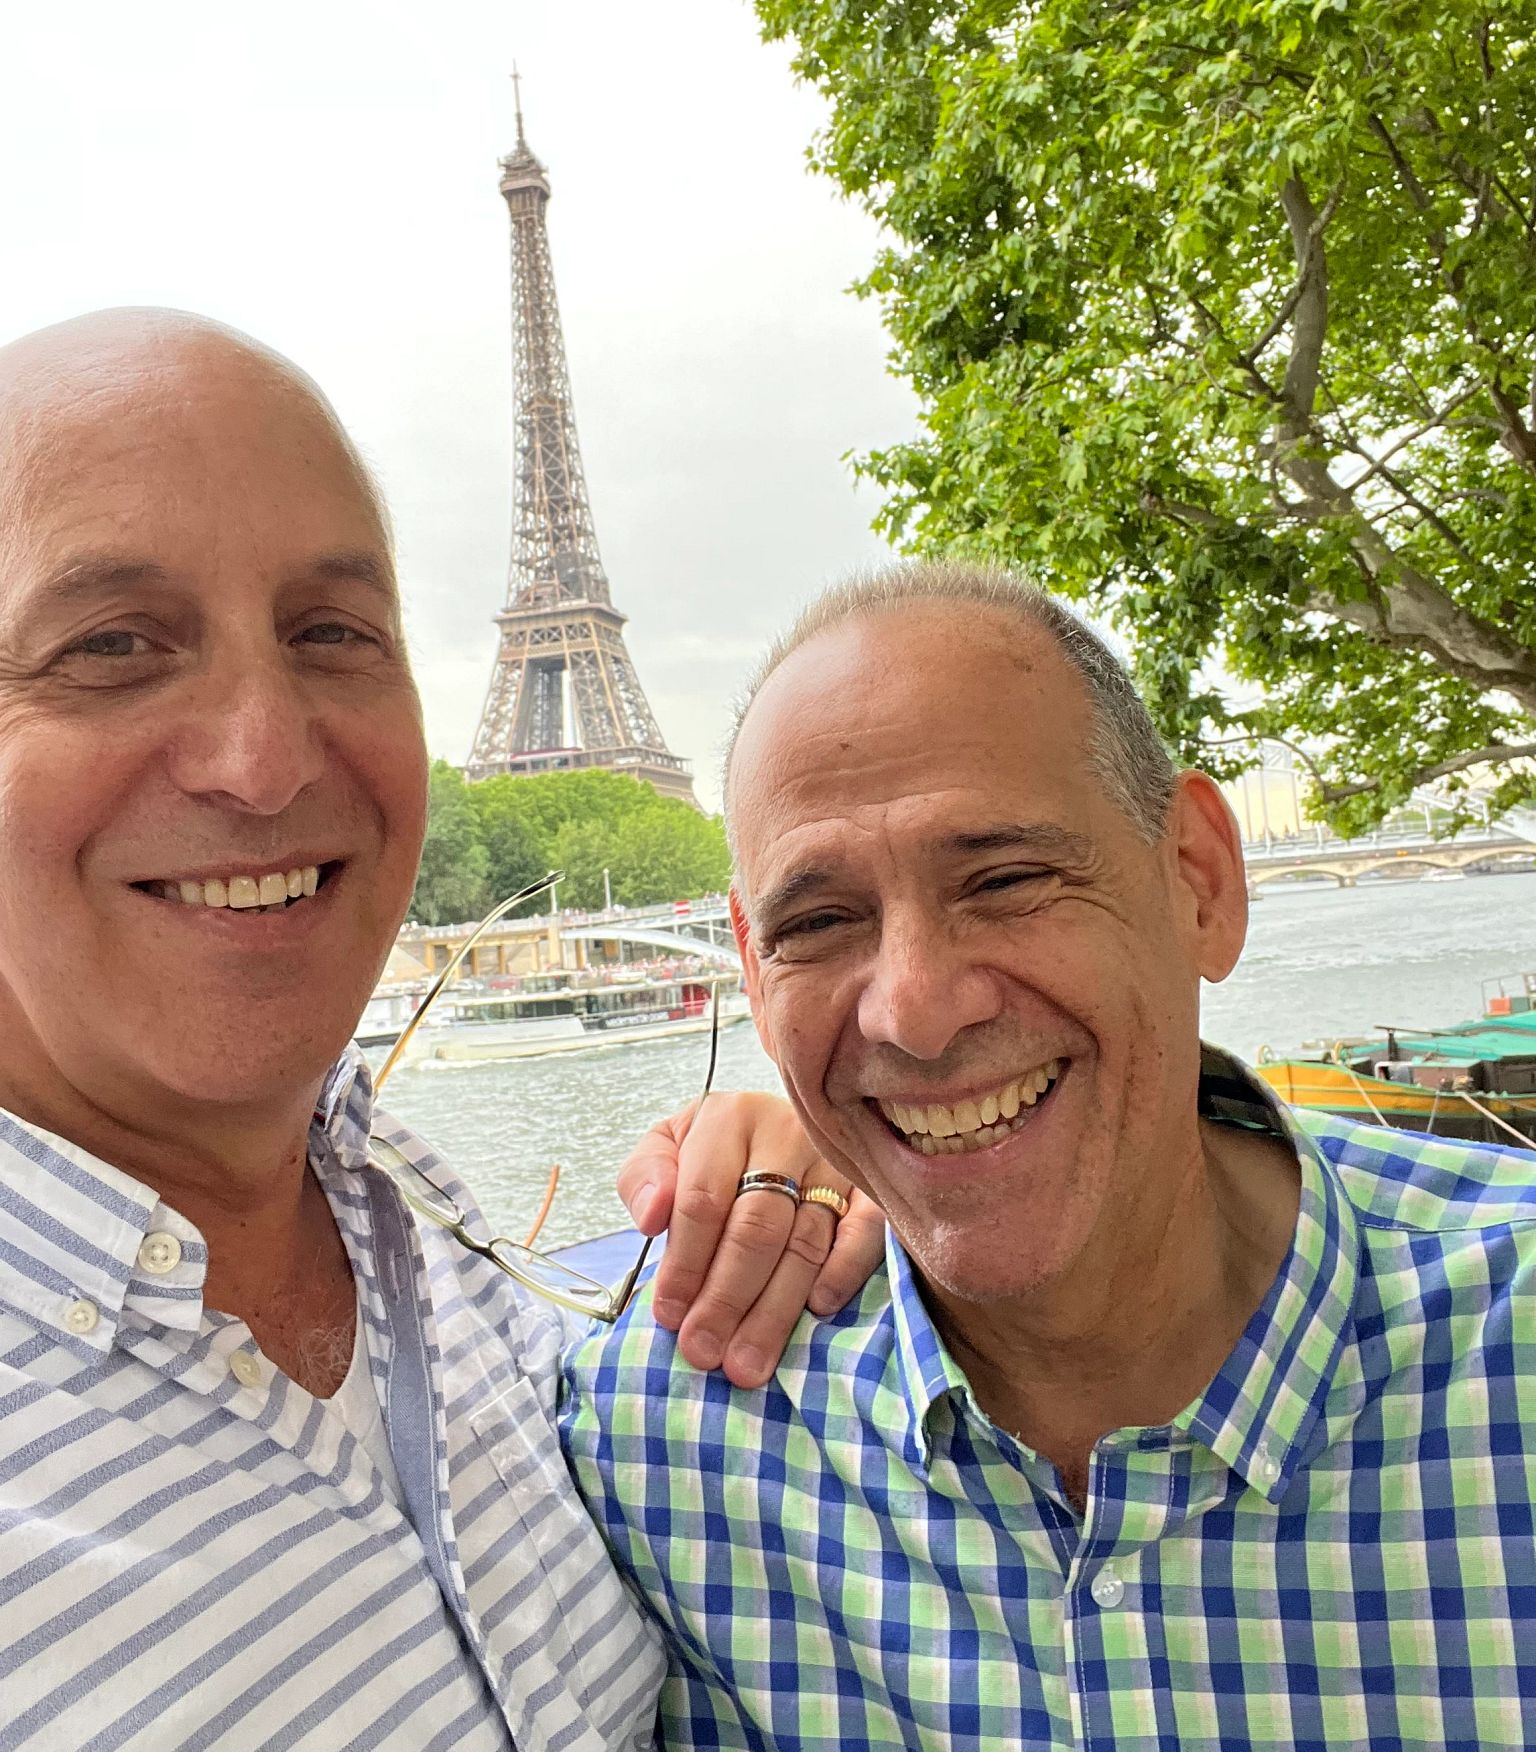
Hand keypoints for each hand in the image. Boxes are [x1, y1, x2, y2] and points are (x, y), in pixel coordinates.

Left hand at [618, 1091, 885, 1388]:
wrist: (773, 1126)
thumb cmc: (714, 1150)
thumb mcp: (665, 1149)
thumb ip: (645, 1178)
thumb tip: (652, 1216)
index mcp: (728, 1119)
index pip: (704, 1199)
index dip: (685, 1263)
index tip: (670, 1317)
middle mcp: (786, 1133)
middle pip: (756, 1227)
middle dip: (726, 1298)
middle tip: (705, 1351)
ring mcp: (833, 1159)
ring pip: (805, 1240)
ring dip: (774, 1308)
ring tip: (747, 1362)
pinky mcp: (870, 1186)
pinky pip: (866, 1230)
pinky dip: (844, 1270)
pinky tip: (818, 1309)